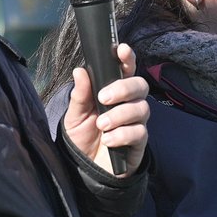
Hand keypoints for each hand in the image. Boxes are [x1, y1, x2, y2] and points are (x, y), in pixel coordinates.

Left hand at [62, 43, 149, 174]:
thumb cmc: (82, 135)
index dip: (127, 58)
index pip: (126, 69)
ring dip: (119, 115)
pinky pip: (139, 132)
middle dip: (124, 88)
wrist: (85, 167)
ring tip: (102, 125)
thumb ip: (80, 95)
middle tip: (103, 98)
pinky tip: (108, 140)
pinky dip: (122, 135)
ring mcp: (136, 121)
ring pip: (141, 108)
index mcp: (114, 90)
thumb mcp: (75, 115)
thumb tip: (79, 71)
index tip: (121, 50)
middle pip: (140, 85)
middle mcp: (129, 103)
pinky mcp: (139, 141)